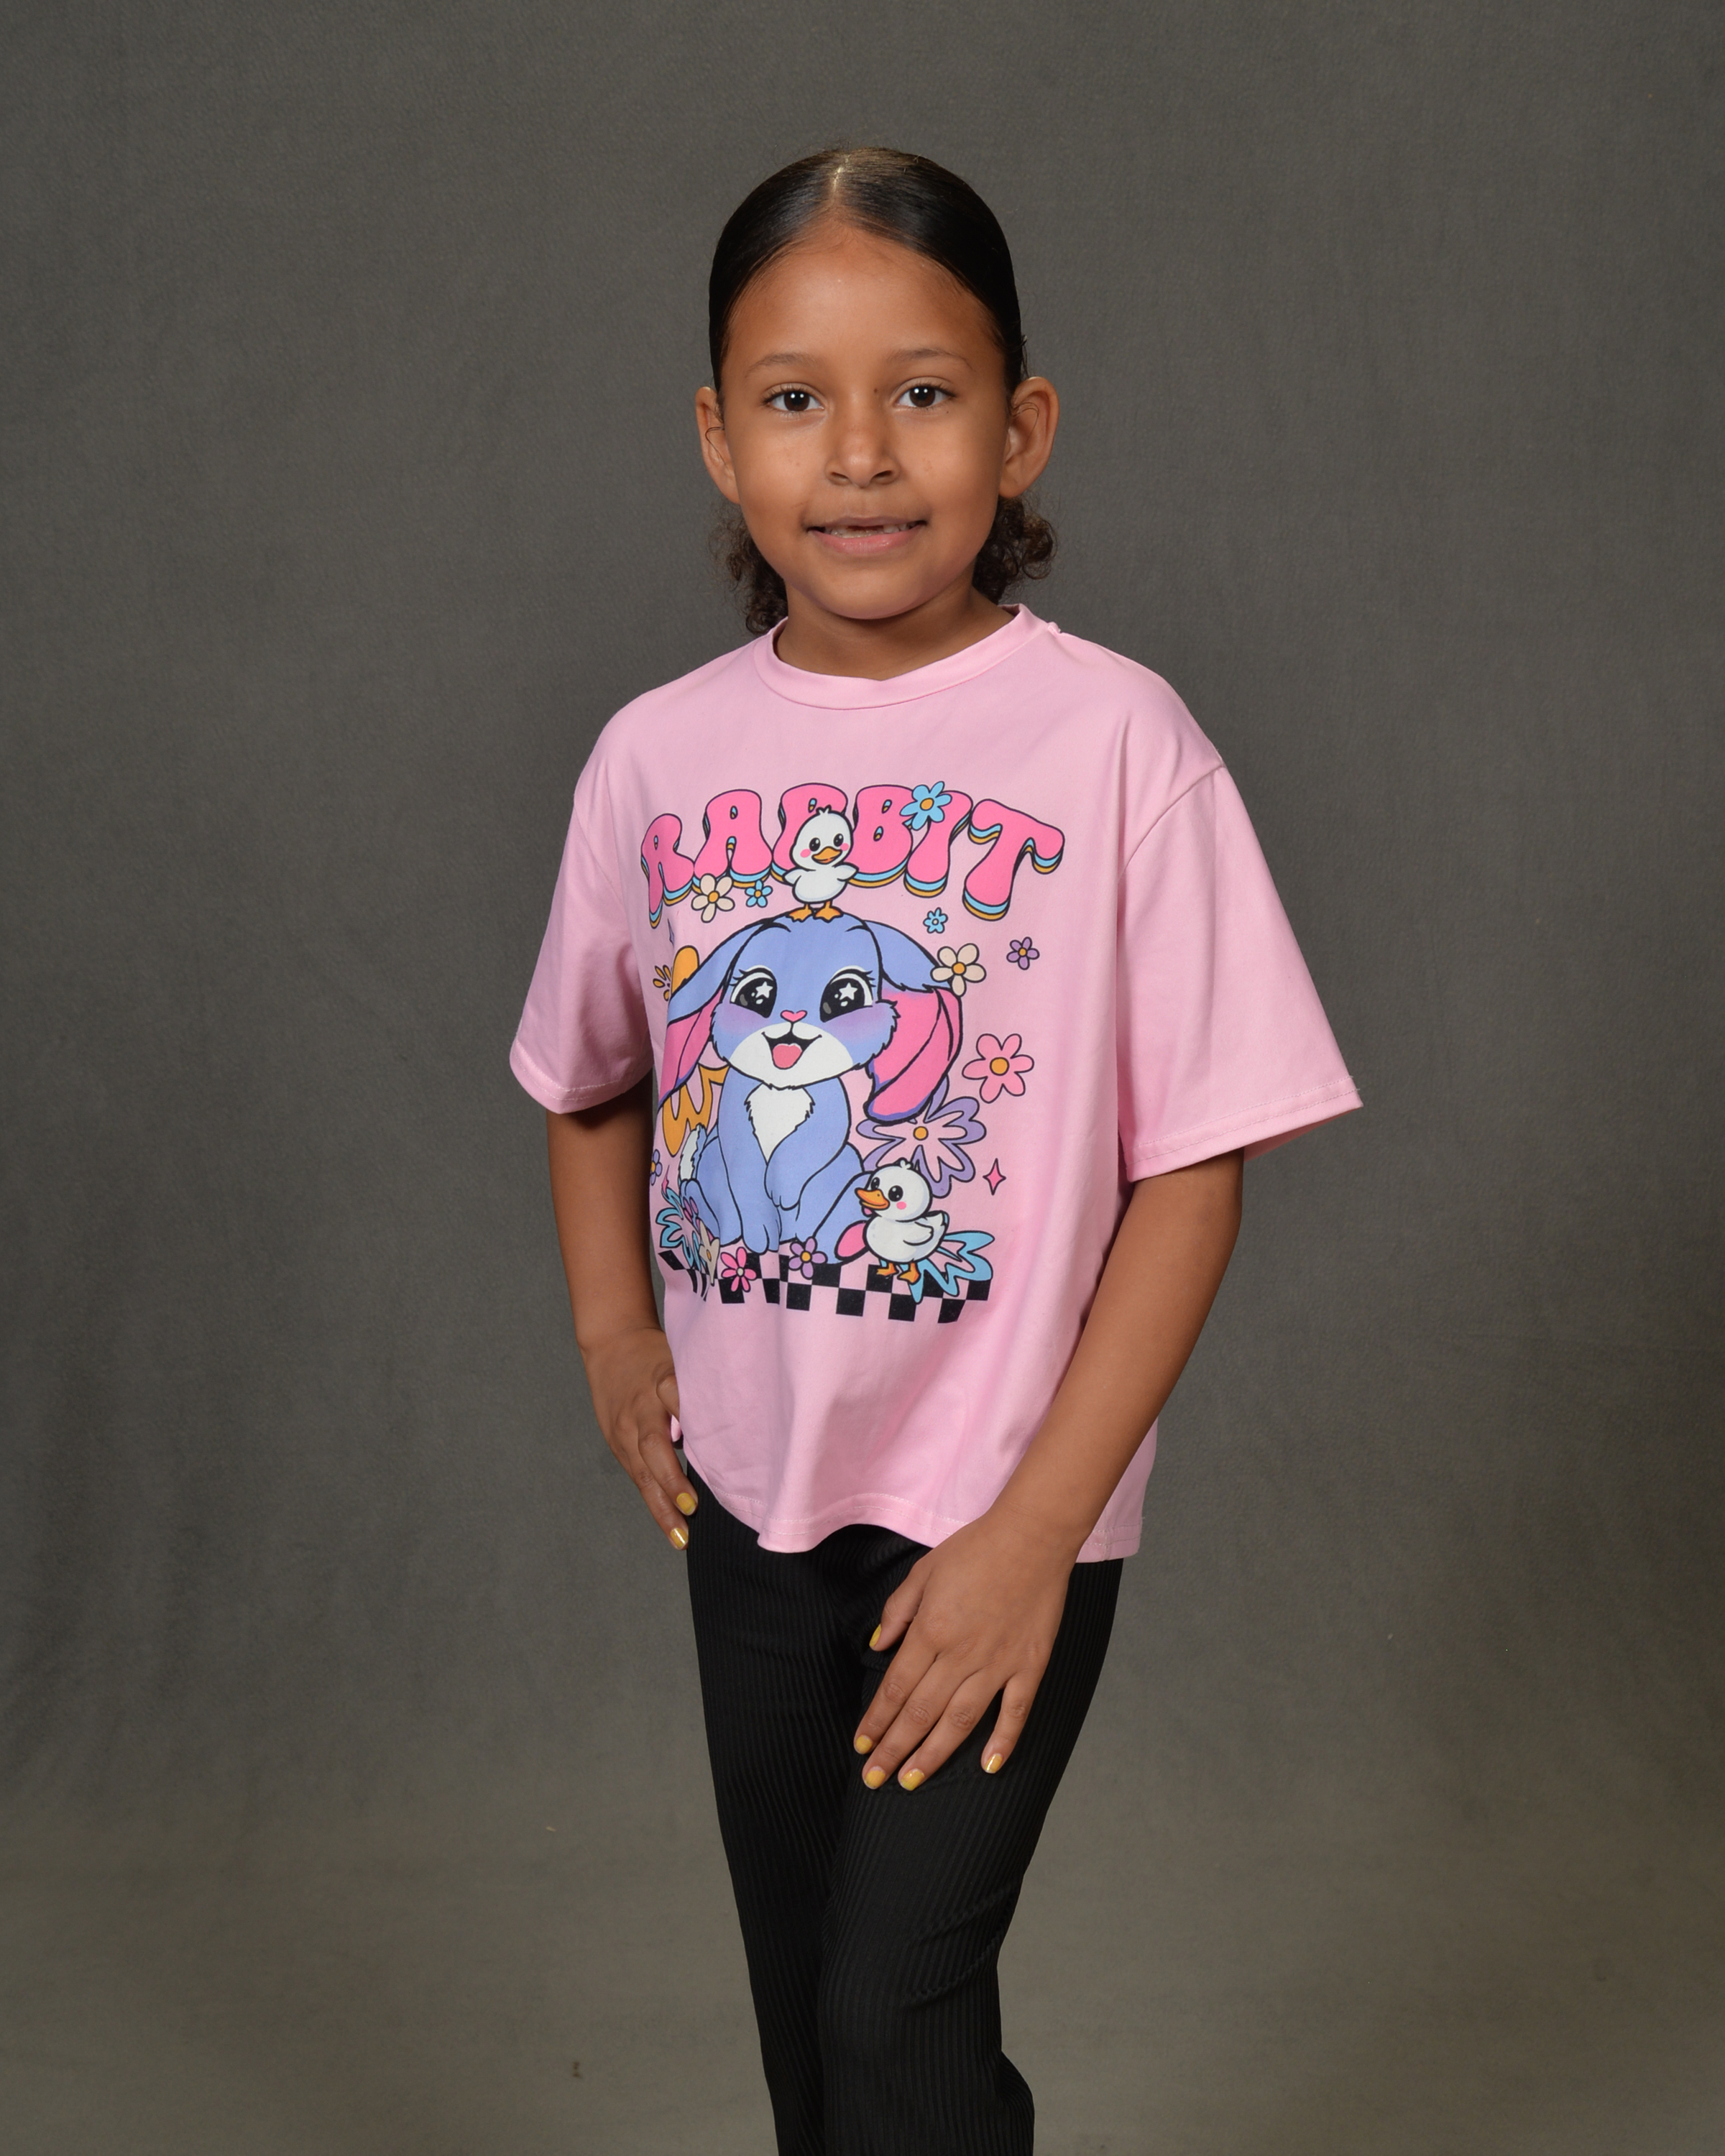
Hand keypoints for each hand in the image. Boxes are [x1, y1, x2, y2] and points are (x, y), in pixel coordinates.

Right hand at [581, 1324, 695, 1548]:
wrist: (611, 1343)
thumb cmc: (659, 1354)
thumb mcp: (681, 1357)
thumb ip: (700, 1388)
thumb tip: (734, 1424)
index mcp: (661, 1380)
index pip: (676, 1399)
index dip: (689, 1419)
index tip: (709, 1446)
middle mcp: (641, 1409)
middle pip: (653, 1446)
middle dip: (671, 1479)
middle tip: (692, 1507)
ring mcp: (625, 1429)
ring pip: (642, 1471)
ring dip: (662, 1506)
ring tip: (680, 1537)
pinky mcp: (617, 1444)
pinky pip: (637, 1477)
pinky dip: (655, 1502)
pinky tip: (672, 1529)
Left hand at [851, 1506, 1075, 1788]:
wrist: (1033, 1535)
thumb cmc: (976, 1548)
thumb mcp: (924, 1571)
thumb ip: (897, 1612)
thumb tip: (877, 1646)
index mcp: (931, 1631)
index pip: (895, 1688)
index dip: (876, 1721)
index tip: (861, 1746)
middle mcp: (961, 1654)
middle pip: (920, 1713)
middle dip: (893, 1750)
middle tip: (874, 1778)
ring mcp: (998, 1663)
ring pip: (960, 1722)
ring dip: (933, 1755)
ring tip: (911, 1781)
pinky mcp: (1030, 1665)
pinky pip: (1015, 1712)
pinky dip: (1002, 1742)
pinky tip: (987, 1766)